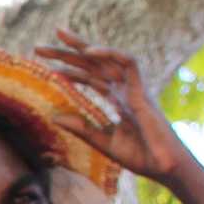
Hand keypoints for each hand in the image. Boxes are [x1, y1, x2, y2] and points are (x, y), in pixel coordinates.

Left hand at [35, 31, 203, 190]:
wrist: (165, 167)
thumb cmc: (141, 156)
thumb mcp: (104, 143)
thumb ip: (82, 128)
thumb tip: (53, 117)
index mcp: (117, 99)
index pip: (90, 78)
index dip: (69, 69)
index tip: (45, 66)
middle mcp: (124, 89)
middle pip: (93, 64)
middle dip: (68, 52)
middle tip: (39, 46)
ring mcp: (133, 88)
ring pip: (107, 58)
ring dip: (83, 46)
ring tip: (59, 35)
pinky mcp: (142, 91)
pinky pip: (129, 63)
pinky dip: (110, 54)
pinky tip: (89, 52)